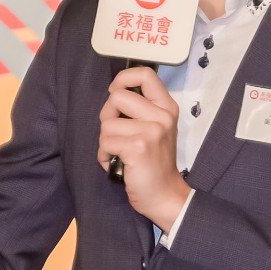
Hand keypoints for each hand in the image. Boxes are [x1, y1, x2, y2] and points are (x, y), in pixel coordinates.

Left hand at [98, 67, 189, 230]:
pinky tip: (116, 163)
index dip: (122, 79)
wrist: (164, 195)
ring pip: (107, 123)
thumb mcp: (156, 129)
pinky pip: (105, 143)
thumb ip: (141, 109)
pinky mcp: (138, 147)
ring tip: (118, 153)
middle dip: (107, 116)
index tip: (116, 94)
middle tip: (116, 134)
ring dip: (105, 142)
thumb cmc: (153, 162)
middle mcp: (162, 116)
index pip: (145, 74)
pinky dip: (103, 156)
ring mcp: (151, 131)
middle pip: (117, 96)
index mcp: (167, 107)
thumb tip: (114, 93)